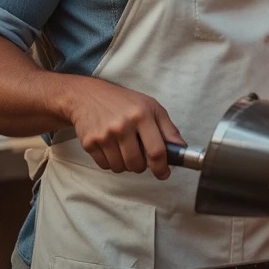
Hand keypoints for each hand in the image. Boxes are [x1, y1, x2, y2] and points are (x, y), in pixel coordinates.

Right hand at [66, 79, 185, 178]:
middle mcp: (123, 125)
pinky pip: (105, 166)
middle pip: (137, 164)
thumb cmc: (123, 101)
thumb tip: (181, 149)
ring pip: (121, 168)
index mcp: (142, 115)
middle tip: (140, 156)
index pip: (156, 151)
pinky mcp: (89, 142)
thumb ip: (168, 129)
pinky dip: (111, 162)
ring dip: (125, 165)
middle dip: (141, 166)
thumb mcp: (151, 107)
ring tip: (124, 148)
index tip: (164, 173)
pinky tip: (111, 147)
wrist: (87, 95)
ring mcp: (104, 135)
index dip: (162, 167)